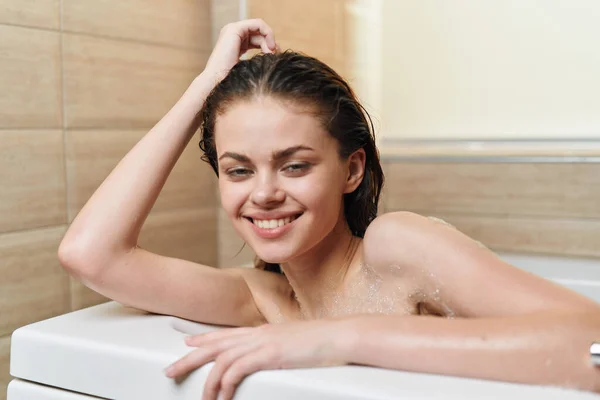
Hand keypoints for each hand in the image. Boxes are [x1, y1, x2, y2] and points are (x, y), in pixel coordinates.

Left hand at [165, 319, 348, 399]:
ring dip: (208, 379)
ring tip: (201, 396)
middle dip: (190, 358)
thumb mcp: (290, 343)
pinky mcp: (270, 354)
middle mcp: (257, 334)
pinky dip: (227, 382)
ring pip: (222, 358)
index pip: (225, 333)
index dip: (204, 338)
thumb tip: (266, 357)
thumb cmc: (319, 342)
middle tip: (171, 370)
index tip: (188, 342)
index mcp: (261, 330)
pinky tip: (223, 395)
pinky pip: (239, 369)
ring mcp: (263, 343)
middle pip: (215, 344)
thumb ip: (274, 347)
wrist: (337, 336)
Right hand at [204, 19, 277, 81]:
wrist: (218, 82)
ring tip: (272, 53)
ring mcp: (232, 30)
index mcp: (235, 43)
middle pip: (259, 33)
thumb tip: (275, 53)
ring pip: (259, 27)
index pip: (257, 39)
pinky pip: (258, 24)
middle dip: (270, 42)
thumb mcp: (250, 68)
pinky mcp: (234, 29)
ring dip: (269, 39)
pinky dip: (268, 33)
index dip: (268, 46)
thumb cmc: (233, 81)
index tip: (274, 57)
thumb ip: (259, 59)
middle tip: (276, 54)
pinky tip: (270, 47)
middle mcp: (233, 34)